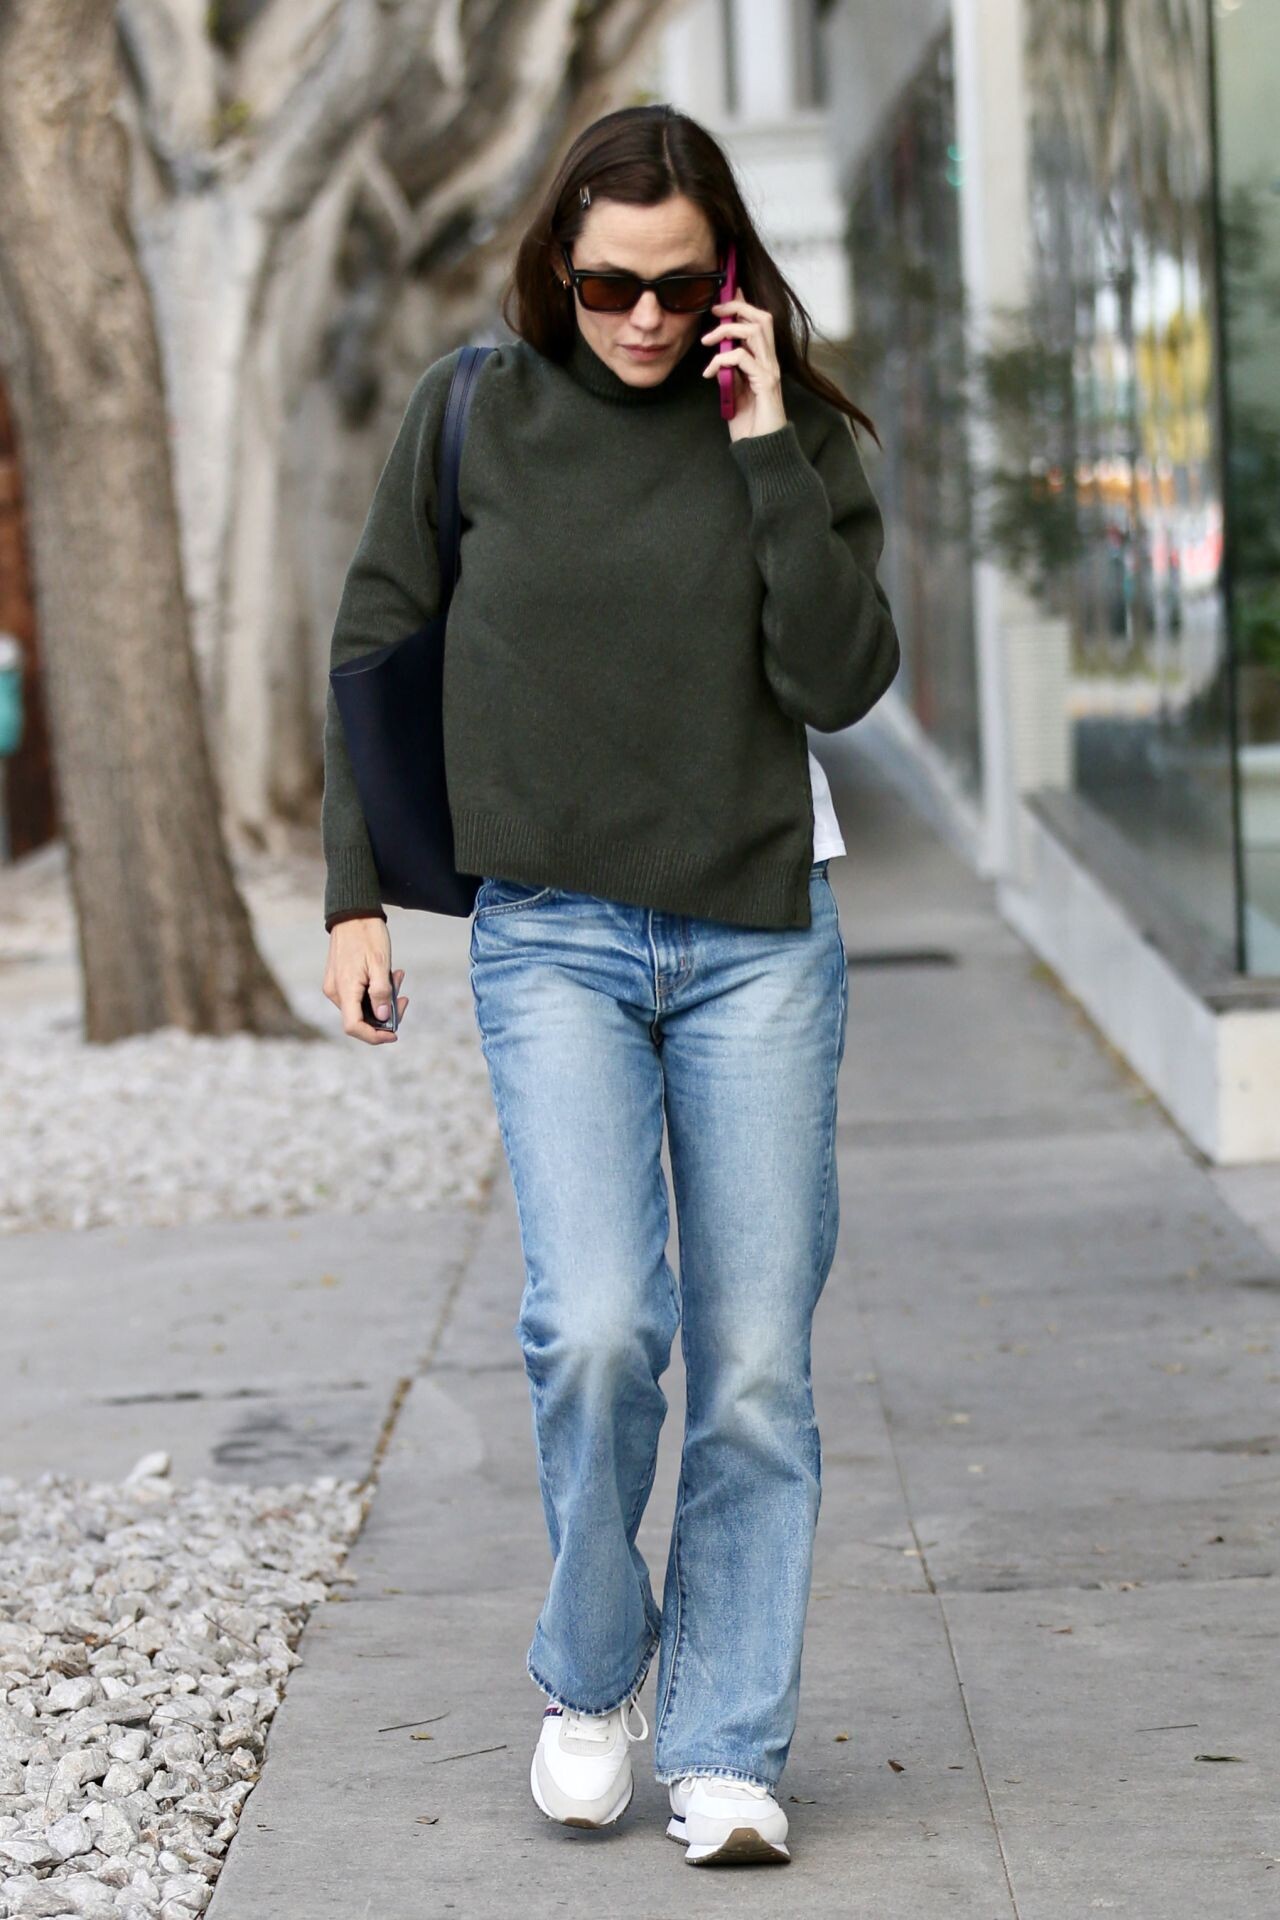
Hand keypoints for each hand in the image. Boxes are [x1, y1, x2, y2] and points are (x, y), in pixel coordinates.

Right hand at [323, 917, 407, 1043]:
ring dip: (383, 999)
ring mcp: (336, 986)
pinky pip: (358, 994)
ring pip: (361, 1006)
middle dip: (385, 1014)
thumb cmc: (367, 935)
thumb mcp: (380, 964)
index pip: (353, 1027)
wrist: (353, 912)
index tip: (394, 1034)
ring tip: (398, 978)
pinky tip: (389, 975)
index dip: (374, 1036)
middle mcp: (335, 992)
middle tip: (404, 997)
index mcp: (344, 989)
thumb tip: (382, 1018)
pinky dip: (375, 990)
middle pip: (360, 1019)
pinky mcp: (339, 980)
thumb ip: (381, 993)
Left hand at [700, 295, 787, 440]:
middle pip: (762, 318)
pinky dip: (722, 359)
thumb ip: (730, 371)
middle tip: (714, 311)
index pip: (759, 322)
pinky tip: (710, 372)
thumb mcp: (734, 391)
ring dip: (726, 330)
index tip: (722, 301)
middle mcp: (770, 362)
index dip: (743, 305)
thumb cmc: (749, 424)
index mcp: (764, 361)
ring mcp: (770, 371)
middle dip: (737, 308)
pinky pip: (742, 358)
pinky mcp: (765, 383)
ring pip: (754, 331)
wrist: (761, 449)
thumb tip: (719, 354)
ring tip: (707, 342)